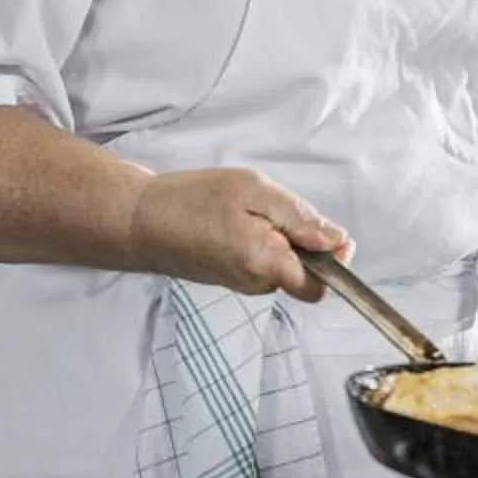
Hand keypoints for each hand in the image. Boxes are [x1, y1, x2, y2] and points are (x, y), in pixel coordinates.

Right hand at [121, 168, 350, 298]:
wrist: (140, 220)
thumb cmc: (192, 201)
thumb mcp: (254, 191)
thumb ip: (299, 218)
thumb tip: (337, 240)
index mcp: (266, 264)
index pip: (321, 286)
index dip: (335, 261)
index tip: (329, 233)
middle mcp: (256, 284)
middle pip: (304, 273)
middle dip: (303, 241)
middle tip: (274, 208)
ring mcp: (241, 284)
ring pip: (283, 266)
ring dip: (280, 239)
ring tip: (249, 212)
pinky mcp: (229, 278)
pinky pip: (262, 263)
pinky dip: (260, 242)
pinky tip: (236, 221)